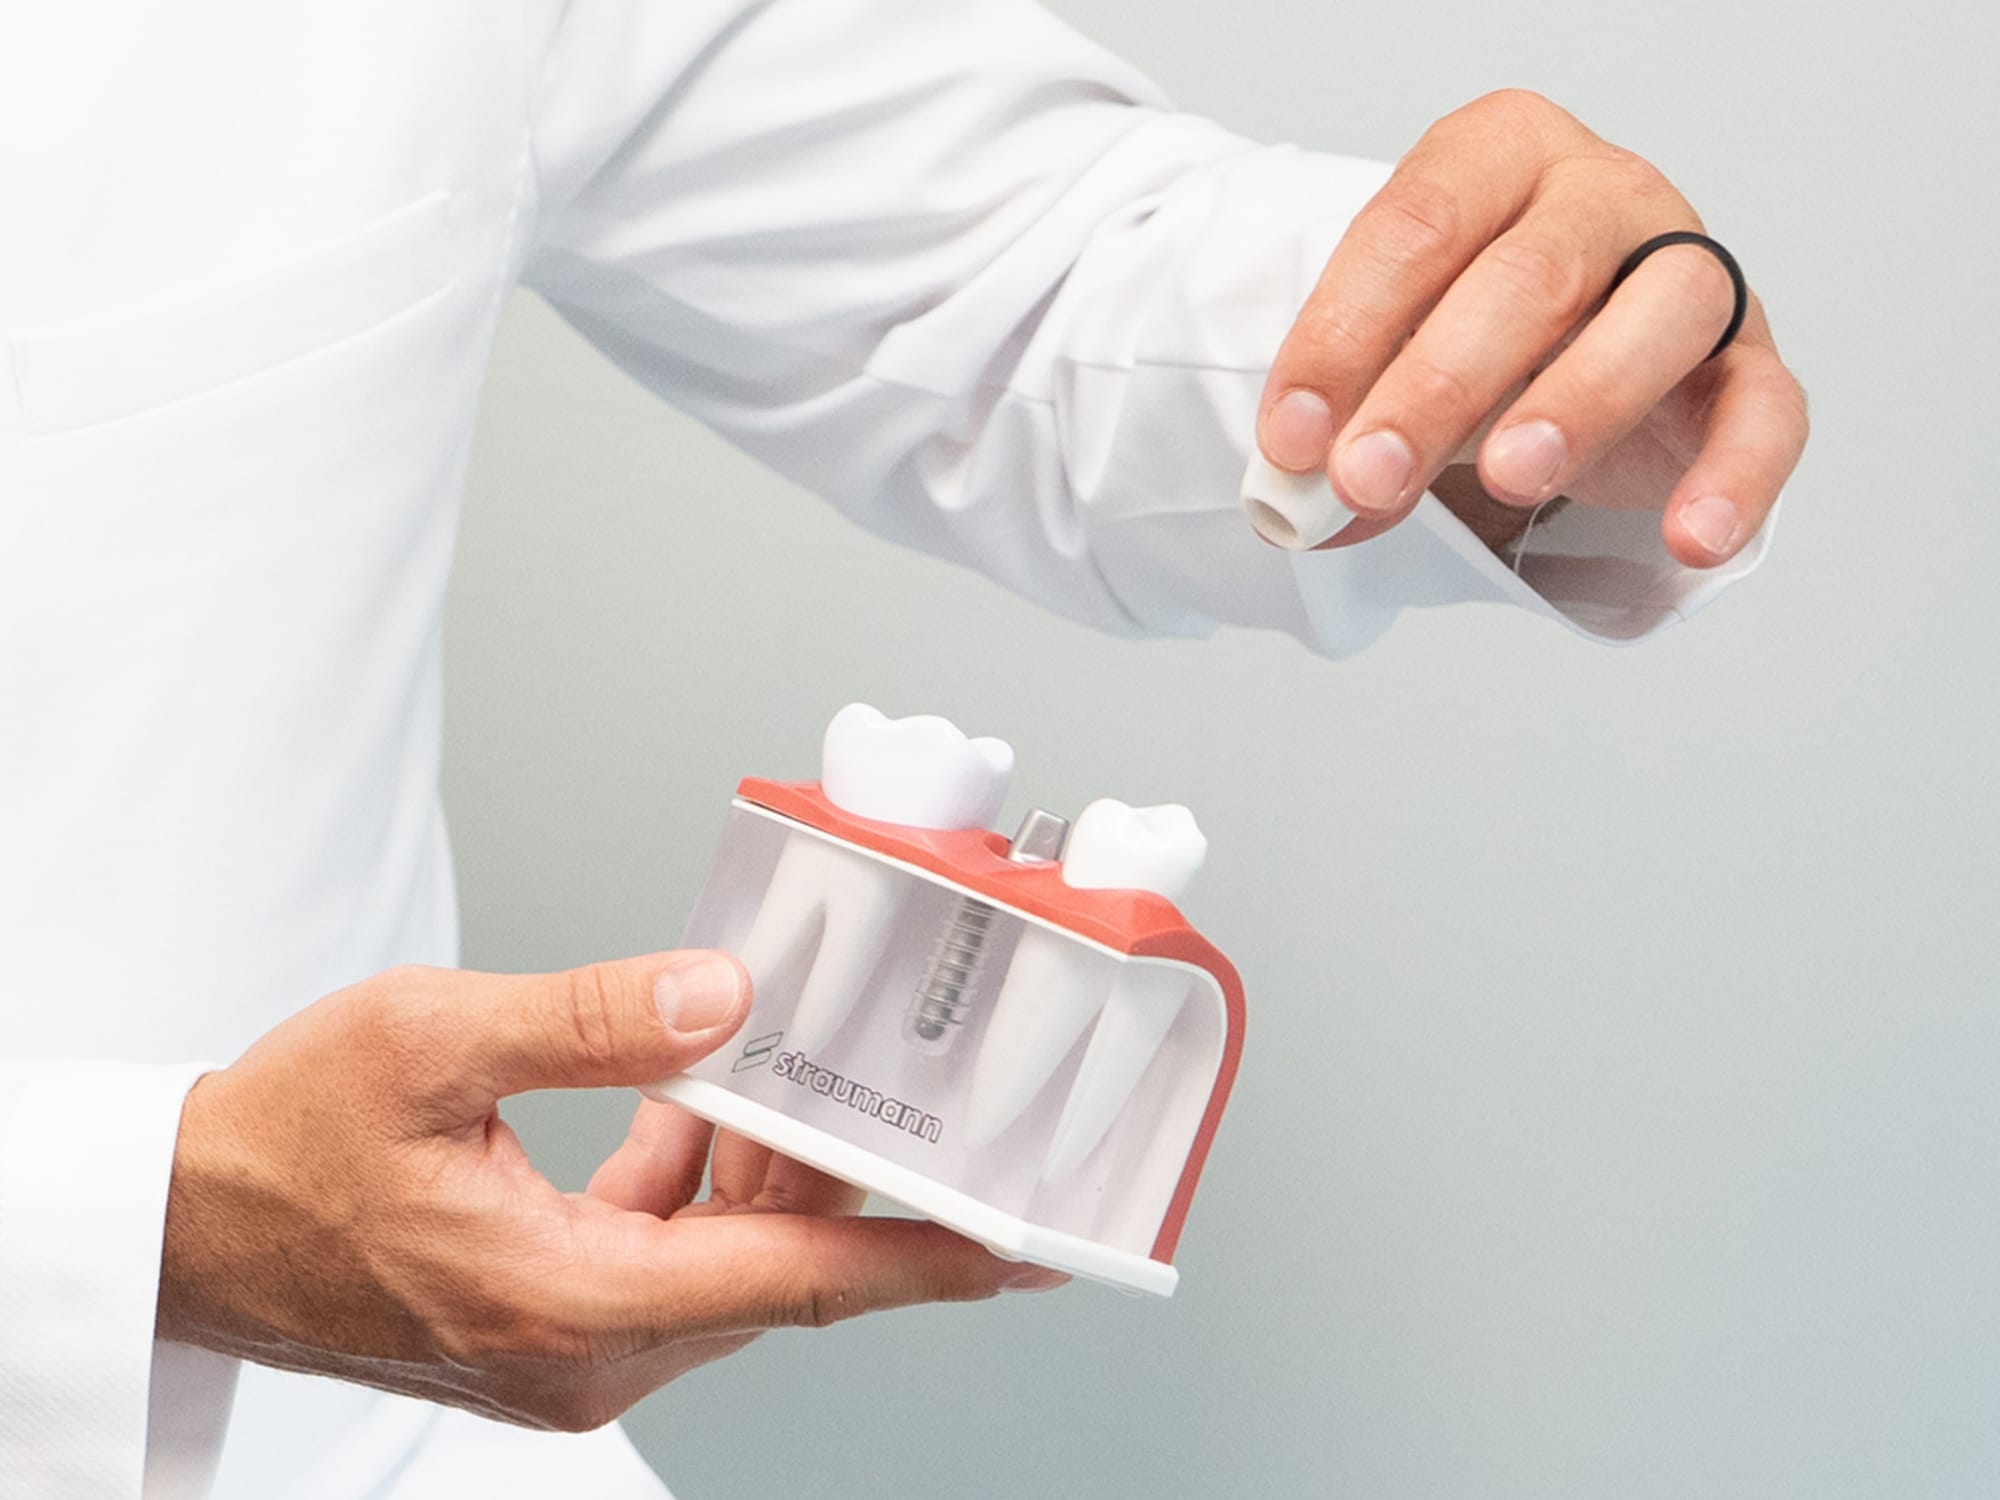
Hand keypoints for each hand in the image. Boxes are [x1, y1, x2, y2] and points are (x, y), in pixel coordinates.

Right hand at [157, 951, 1062, 1431]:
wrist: (188, 1223)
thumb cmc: (282, 1145)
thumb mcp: (431, 1040)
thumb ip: (590, 1019)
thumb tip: (720, 1000)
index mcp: (567, 1302)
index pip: (796, 1285)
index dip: (925, 1262)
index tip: (1022, 1249)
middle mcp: (584, 1353)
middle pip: (772, 1266)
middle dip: (833, 1170)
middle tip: (888, 1078)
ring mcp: (568, 1354)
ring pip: (725, 1263)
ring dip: (758, 1170)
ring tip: (774, 1070)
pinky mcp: (551, 1330)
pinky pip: (669, 1260)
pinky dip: (695, 1187)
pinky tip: (689, 1105)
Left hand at [1256, 90, 1807, 565]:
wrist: (1572, 344)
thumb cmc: (1473, 333)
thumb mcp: (1391, 361)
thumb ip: (1349, 421)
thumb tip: (1303, 508)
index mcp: (1496, 155)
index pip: (1416, 226)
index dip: (1344, 336)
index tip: (1292, 438)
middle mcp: (1601, 190)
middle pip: (1528, 274)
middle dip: (1438, 387)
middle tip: (1369, 479)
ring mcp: (1690, 265)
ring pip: (1660, 312)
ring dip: (1578, 402)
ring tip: (1508, 480)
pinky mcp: (1751, 359)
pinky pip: (1766, 411)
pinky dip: (1736, 475)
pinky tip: (1691, 536)